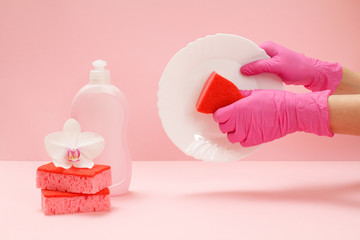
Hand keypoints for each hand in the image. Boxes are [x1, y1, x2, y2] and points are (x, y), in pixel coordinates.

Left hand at [213, 89, 332, 146]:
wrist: (290, 112)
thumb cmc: (275, 100)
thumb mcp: (255, 93)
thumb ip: (241, 96)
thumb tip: (233, 95)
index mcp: (237, 109)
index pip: (218, 115)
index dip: (219, 113)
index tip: (222, 112)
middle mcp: (239, 122)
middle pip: (222, 126)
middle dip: (226, 122)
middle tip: (232, 117)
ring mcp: (246, 133)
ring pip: (231, 136)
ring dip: (233, 131)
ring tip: (240, 125)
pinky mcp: (254, 141)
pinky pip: (242, 143)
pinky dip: (243, 138)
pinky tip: (248, 131)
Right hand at [240, 41, 341, 92]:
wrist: (311, 74)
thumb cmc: (297, 67)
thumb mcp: (276, 66)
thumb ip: (259, 66)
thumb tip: (243, 69)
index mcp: (267, 47)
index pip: (249, 51)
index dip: (241, 59)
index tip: (232, 67)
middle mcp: (267, 52)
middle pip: (250, 60)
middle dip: (244, 68)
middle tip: (235, 76)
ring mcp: (269, 61)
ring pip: (254, 67)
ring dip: (250, 74)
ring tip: (242, 81)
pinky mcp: (271, 69)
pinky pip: (259, 72)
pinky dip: (256, 77)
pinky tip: (251, 83)